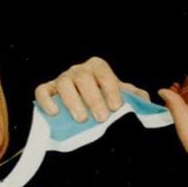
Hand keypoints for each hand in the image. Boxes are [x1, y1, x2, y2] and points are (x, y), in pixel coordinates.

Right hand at [33, 56, 148, 122]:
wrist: (87, 108)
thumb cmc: (106, 101)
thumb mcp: (122, 97)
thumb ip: (135, 97)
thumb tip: (145, 100)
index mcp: (97, 67)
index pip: (103, 73)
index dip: (110, 89)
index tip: (116, 107)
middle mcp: (78, 70)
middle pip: (83, 78)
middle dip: (93, 99)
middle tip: (101, 118)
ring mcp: (61, 79)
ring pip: (63, 84)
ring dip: (72, 101)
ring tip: (81, 119)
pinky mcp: (47, 90)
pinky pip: (42, 91)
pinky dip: (46, 100)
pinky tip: (55, 113)